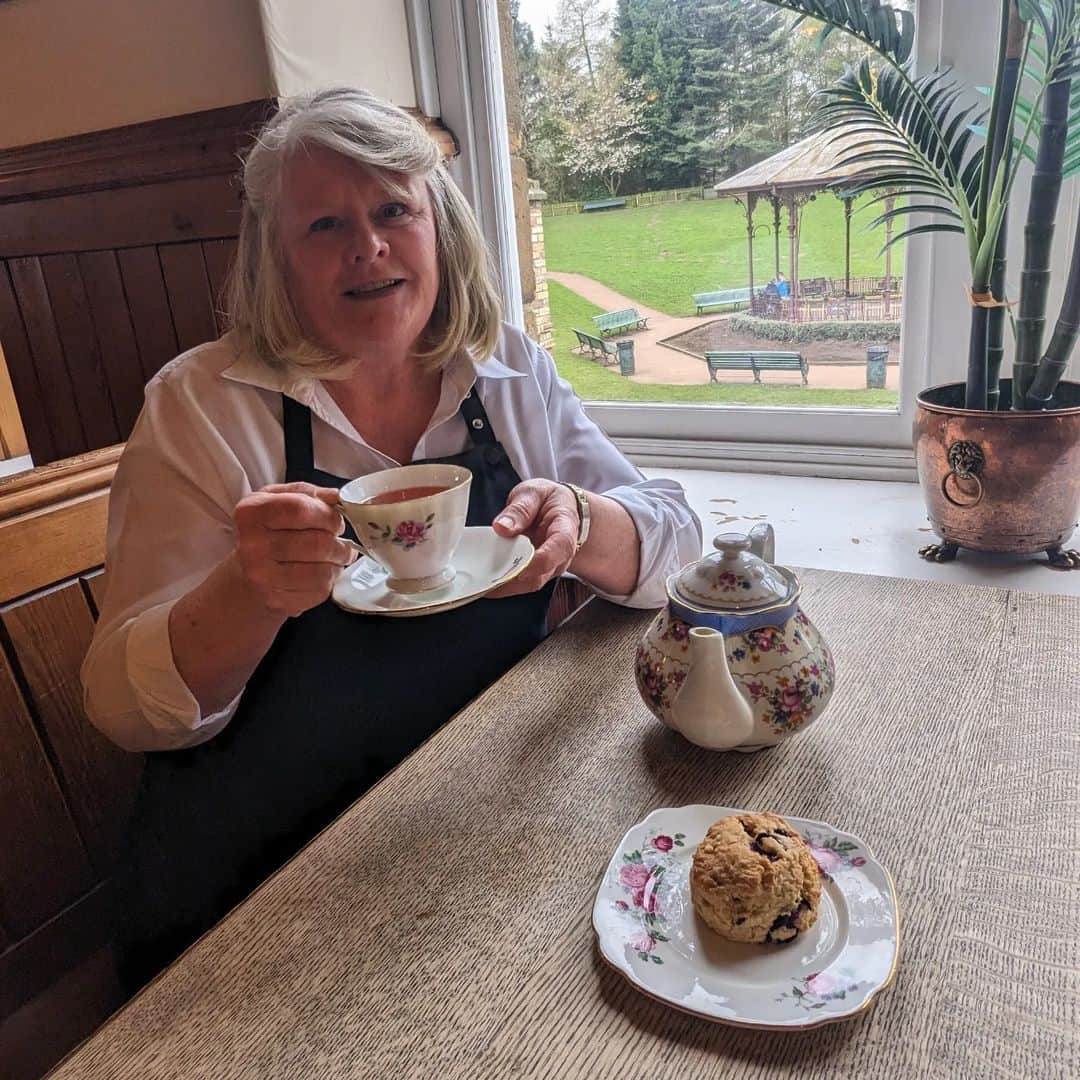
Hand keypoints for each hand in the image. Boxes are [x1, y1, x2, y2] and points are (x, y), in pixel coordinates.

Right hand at [232, 482, 355, 616]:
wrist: (247, 574)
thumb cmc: (268, 531)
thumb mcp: (278, 500)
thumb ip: (308, 493)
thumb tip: (336, 496)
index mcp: (251, 512)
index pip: (300, 509)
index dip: (328, 515)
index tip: (336, 520)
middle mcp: (251, 545)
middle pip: (316, 542)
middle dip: (339, 542)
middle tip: (341, 542)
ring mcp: (261, 576)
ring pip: (322, 570)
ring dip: (338, 562)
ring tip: (336, 557)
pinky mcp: (276, 600)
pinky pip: (319, 590)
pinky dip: (329, 580)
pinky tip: (323, 573)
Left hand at [488, 479, 579, 596]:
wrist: (561, 509)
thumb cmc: (549, 500)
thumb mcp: (534, 493)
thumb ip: (520, 509)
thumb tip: (502, 527)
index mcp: (565, 530)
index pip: (559, 549)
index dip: (540, 562)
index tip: (517, 568)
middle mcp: (561, 555)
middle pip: (540, 575)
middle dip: (511, 580)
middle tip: (484, 578)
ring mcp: (549, 567)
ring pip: (528, 584)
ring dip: (504, 585)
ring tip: (479, 581)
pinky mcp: (537, 572)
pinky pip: (521, 583)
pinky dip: (503, 583)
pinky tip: (485, 579)